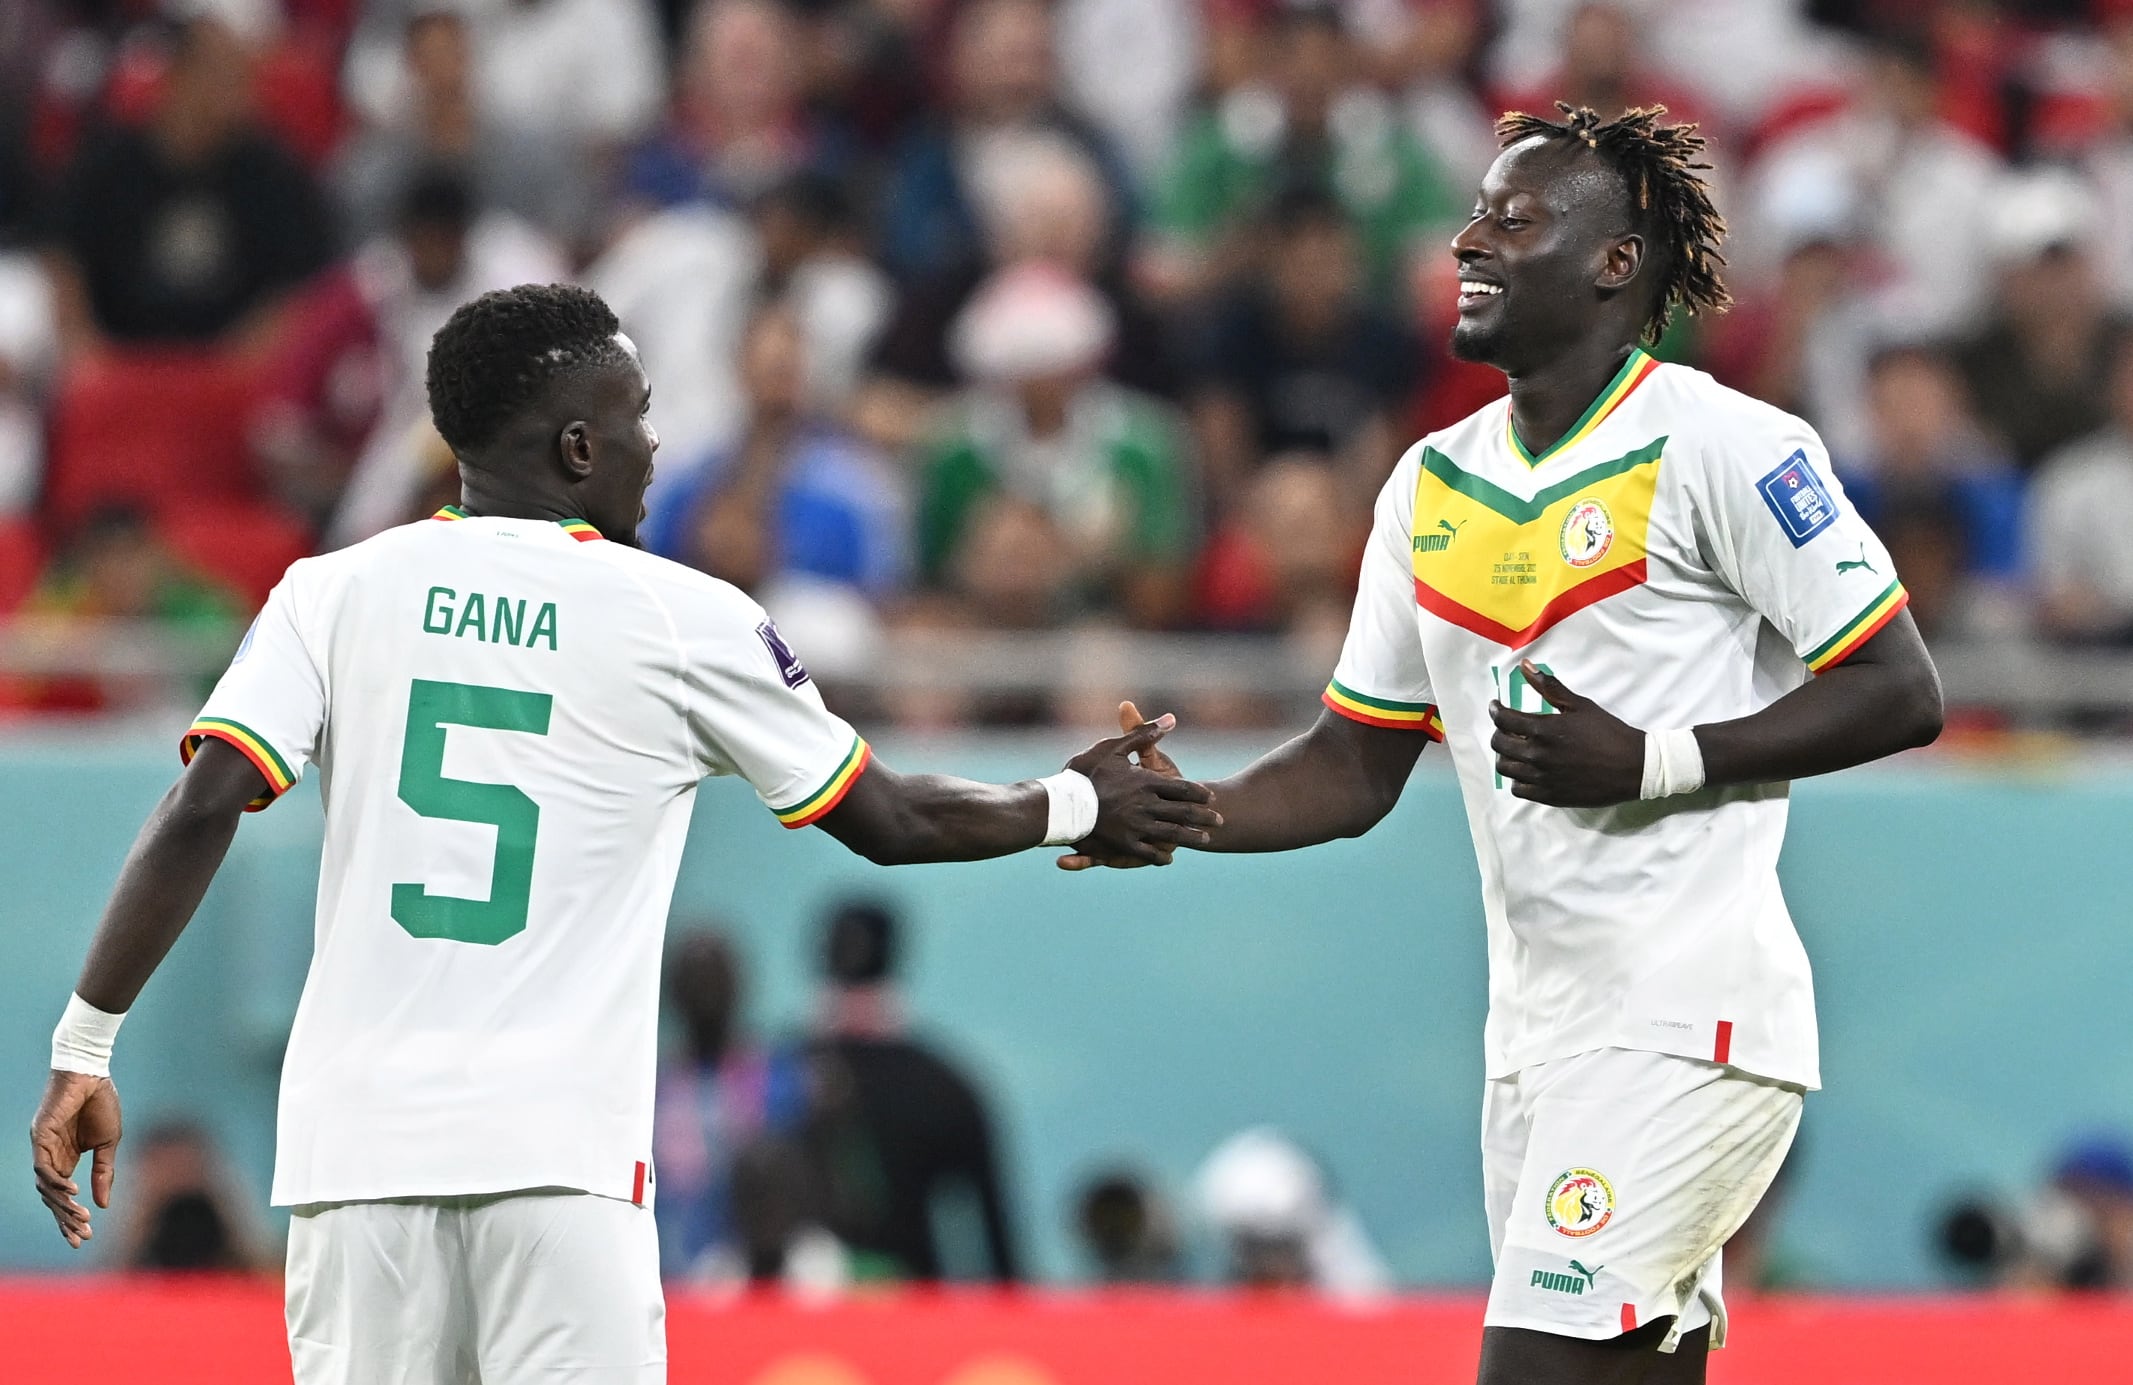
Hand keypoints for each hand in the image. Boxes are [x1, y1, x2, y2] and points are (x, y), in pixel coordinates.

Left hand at [30, 1069, 122, 1247]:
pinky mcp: (39, 1137)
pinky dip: (56, 1182)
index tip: (84, 1238)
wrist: (92, 1074)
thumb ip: (104, 1173)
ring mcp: (42, 1148)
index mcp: (66, 1159)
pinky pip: (43, 1167)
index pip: (63, 1196)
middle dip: (66, 1220)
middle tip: (80, 1238)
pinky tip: (74, 1192)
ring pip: (45, 1187)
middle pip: (52, 1198)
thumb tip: (103, 1205)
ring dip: (62, 1205)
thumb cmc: (101, 1104)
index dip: (71, 1218)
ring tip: (81, 1219)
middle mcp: (50, 1157)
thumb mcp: (108, 1144)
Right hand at [1063, 708, 1220, 865]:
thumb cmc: (1085, 773)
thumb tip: (1171, 719)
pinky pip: (1149, 853)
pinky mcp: (1124, 845)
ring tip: (1203, 840)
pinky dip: (1160, 856)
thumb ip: (1144, 733)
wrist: (1059, 804)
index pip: (1183, 789)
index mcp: (1146, 782)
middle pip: (1185, 814)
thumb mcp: (1114, 747)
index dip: (1198, 794)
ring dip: (1190, 837)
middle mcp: (1147, 806)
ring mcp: (1137, 828)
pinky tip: (1168, 858)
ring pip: (1173, 835)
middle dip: (1204, 818)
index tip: (1210, 798)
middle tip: (1218, 822)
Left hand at [1489, 661, 1644, 806]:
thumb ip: (1549, 687)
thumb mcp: (1579, 705)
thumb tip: (1524, 665)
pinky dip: (1517, 778)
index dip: (1496, 710)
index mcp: (1543, 729)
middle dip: (1499, 732)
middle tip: (1507, 727)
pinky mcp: (1548, 796)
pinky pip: (1518, 789)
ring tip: (1515, 748)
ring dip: (1505, 756)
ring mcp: (1541, 778)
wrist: (1633, 767)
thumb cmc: (1607, 732)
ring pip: (1505, 768)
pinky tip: (1526, 770)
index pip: (1503, 720)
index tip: (1497, 706)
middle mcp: (1537, 755)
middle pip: (1499, 744)